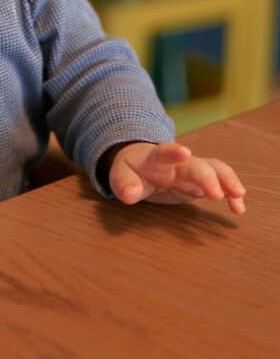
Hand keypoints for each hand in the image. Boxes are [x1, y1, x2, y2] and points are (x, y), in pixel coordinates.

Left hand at [106, 141, 245, 214]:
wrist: (140, 163)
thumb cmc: (130, 170)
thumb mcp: (120, 177)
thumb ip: (124, 185)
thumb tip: (129, 195)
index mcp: (156, 158)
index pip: (164, 151)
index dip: (174, 151)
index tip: (185, 151)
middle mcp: (179, 161)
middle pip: (196, 165)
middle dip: (207, 177)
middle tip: (216, 195)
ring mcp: (192, 170)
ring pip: (214, 169)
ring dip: (227, 181)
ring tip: (238, 197)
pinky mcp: (200, 181)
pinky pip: (220, 182)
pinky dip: (230, 193)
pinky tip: (238, 207)